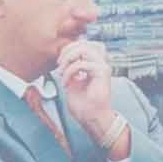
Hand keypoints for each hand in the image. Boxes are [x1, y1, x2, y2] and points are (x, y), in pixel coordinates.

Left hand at [50, 37, 137, 159]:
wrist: (91, 118)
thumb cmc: (83, 104)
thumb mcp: (71, 81)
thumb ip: (70, 67)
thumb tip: (63, 56)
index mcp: (95, 64)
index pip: (84, 44)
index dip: (70, 48)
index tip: (59, 62)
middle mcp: (101, 63)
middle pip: (85, 43)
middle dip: (69, 50)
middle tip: (59, 63)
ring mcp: (103, 67)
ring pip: (86, 49)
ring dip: (70, 57)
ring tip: (61, 70)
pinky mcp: (103, 73)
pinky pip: (83, 64)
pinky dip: (70, 71)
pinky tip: (66, 83)